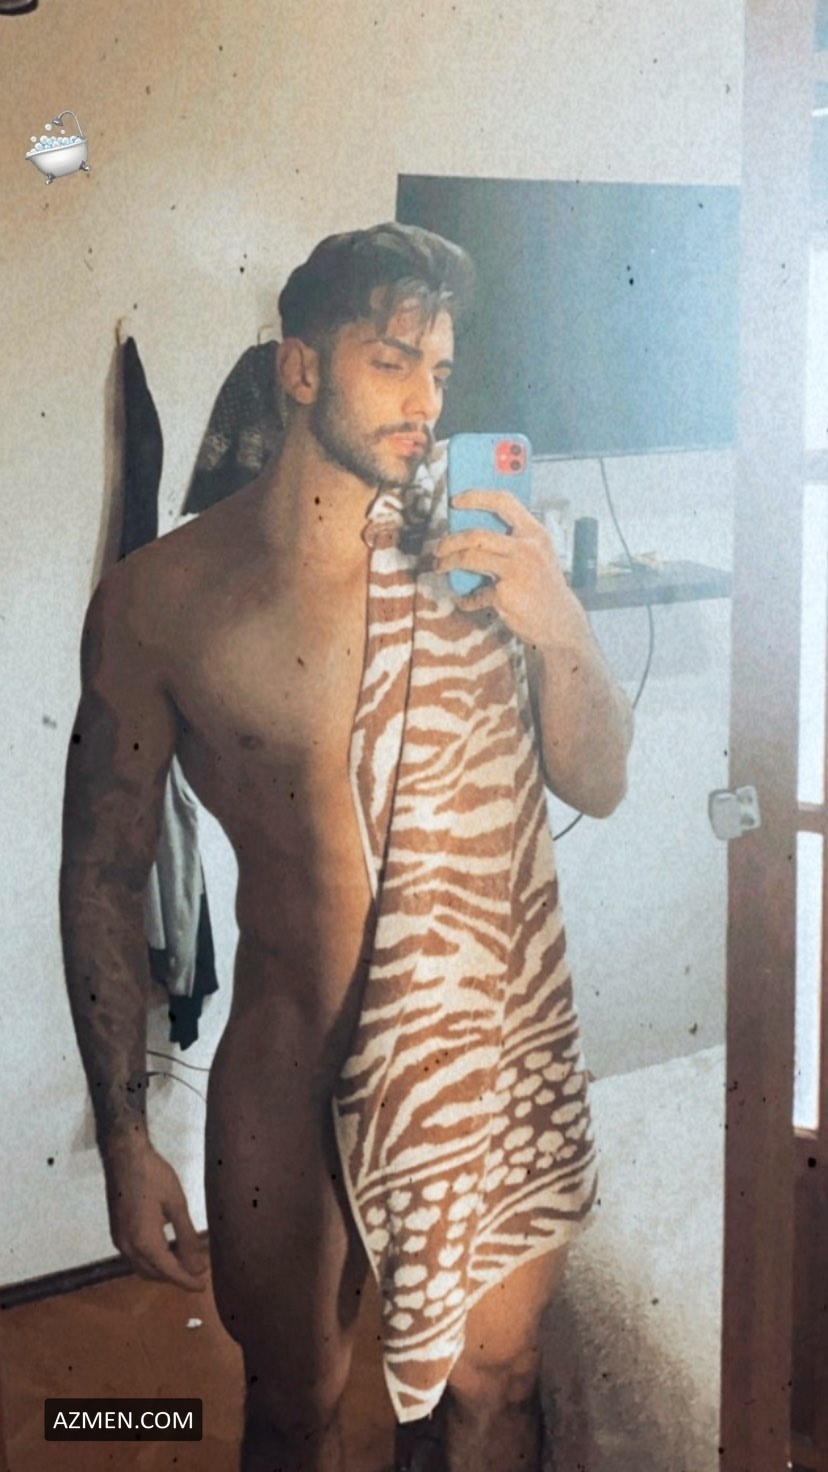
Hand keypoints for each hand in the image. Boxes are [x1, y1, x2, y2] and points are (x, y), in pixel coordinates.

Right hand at [103, 1140, 208, 1291]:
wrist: (125, 1155)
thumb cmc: (154, 1176)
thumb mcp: (176, 1205)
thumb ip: (187, 1238)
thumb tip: (197, 1267)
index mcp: (144, 1241)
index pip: (169, 1272)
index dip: (187, 1281)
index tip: (202, 1287)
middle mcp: (128, 1247)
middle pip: (154, 1274)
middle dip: (176, 1277)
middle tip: (198, 1273)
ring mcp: (119, 1240)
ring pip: (143, 1267)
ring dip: (163, 1270)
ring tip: (186, 1263)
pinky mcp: (117, 1232)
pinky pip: (135, 1257)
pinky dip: (152, 1260)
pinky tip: (167, 1250)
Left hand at [435, 490, 590, 650]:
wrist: (562, 622)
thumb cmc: (544, 586)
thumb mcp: (538, 555)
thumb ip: (513, 541)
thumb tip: (472, 533)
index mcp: (535, 533)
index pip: (504, 502)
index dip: (476, 497)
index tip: (456, 501)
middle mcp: (527, 548)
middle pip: (476, 535)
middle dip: (450, 540)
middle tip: (439, 548)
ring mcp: (516, 571)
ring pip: (469, 557)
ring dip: (448, 562)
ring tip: (440, 566)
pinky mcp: (506, 595)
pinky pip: (476, 593)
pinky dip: (467, 599)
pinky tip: (465, 601)